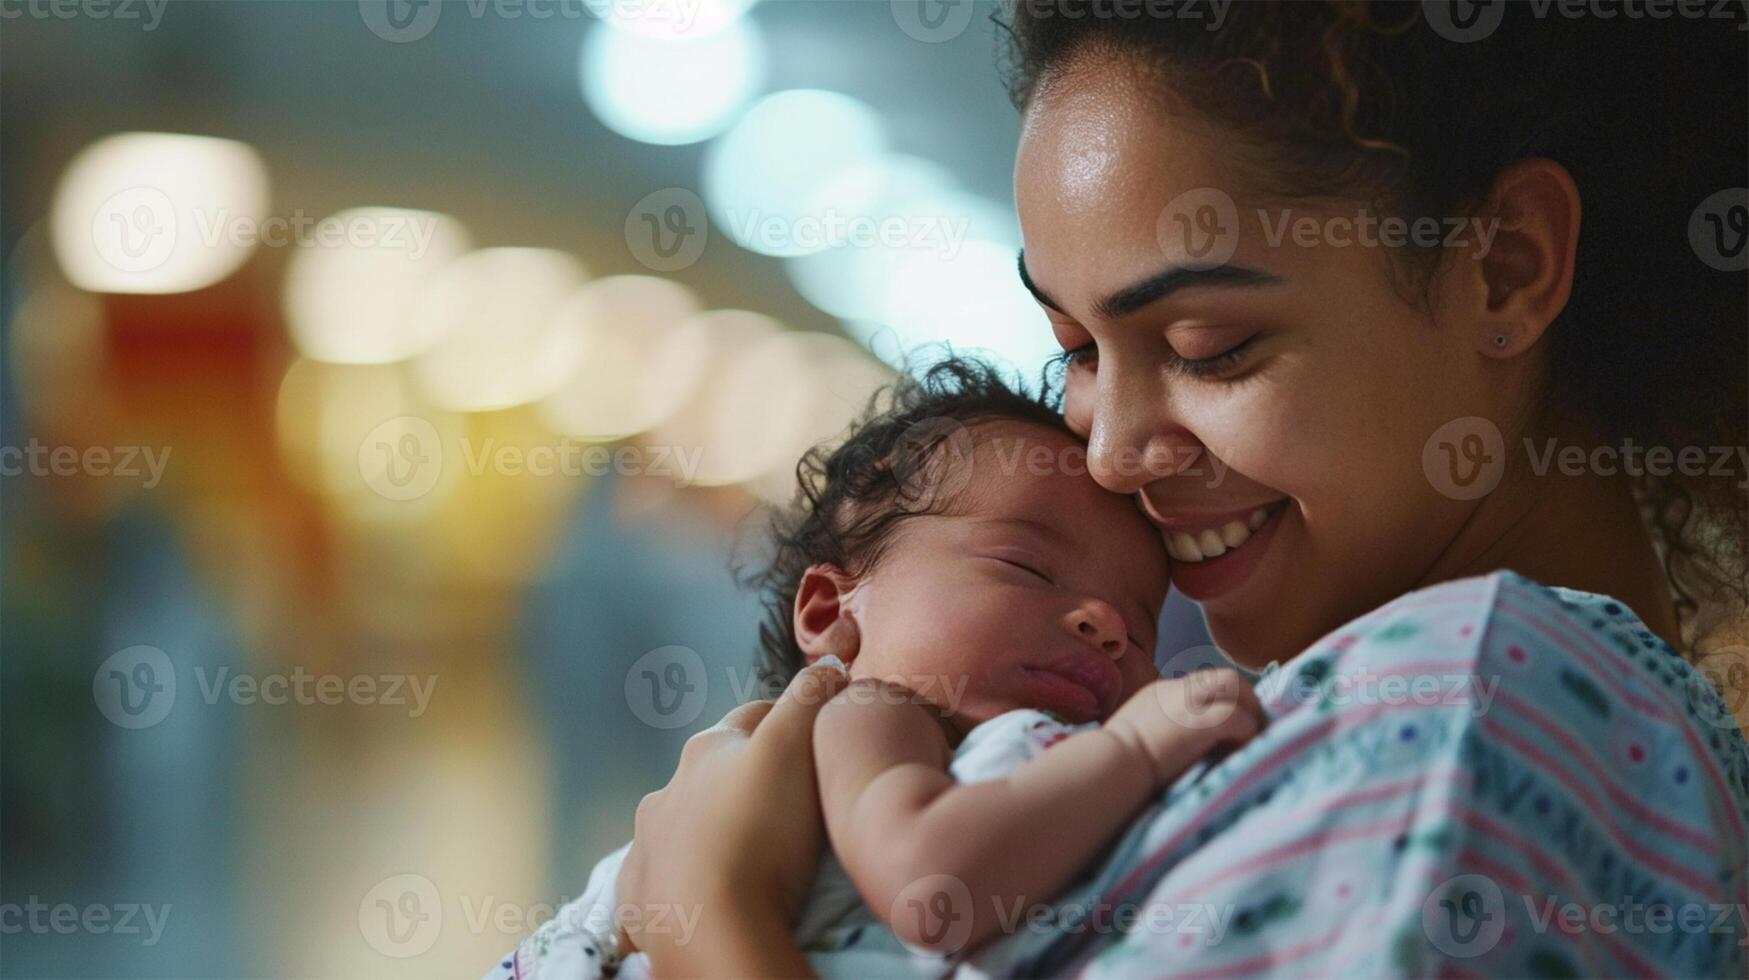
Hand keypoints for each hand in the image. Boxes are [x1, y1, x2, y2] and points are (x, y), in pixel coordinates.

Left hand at [615, 660, 849, 975]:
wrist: (710, 927)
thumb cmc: (758, 830)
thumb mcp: (795, 747)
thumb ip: (810, 698)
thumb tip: (827, 662)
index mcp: (707, 751)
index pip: (755, 718)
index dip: (791, 720)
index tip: (817, 737)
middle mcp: (668, 792)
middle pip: (715, 771)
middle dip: (745, 776)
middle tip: (787, 799)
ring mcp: (648, 846)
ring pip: (684, 823)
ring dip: (710, 827)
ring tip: (748, 850)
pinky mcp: (640, 897)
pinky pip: (660, 878)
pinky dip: (681, 877)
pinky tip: (700, 889)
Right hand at [1103, 669, 1265, 785]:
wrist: (1109, 767)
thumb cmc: (1115, 764)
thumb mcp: (1134, 737)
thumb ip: (1157, 734)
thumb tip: (1177, 751)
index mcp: (1159, 694)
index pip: (1203, 684)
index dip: (1222, 702)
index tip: (1230, 725)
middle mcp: (1175, 690)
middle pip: (1225, 678)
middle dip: (1245, 700)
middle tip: (1251, 729)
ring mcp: (1188, 702)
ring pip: (1235, 685)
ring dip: (1250, 710)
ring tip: (1252, 736)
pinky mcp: (1200, 721)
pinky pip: (1238, 717)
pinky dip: (1246, 731)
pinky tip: (1244, 747)